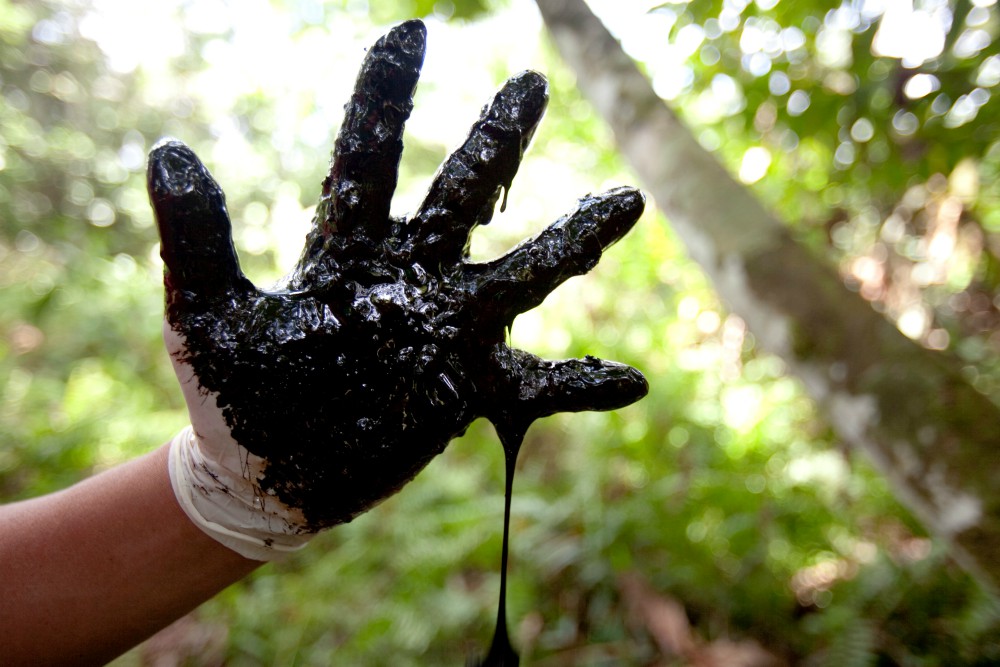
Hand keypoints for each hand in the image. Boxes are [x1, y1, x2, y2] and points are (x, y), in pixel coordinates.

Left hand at [148, 20, 646, 554]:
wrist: (266, 476)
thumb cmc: (235, 395)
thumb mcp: (209, 319)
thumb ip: (198, 241)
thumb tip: (168, 148)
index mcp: (348, 250)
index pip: (371, 159)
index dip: (387, 97)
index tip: (411, 33)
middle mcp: (411, 276)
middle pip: (464, 194)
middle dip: (497, 139)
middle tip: (531, 82)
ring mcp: (448, 331)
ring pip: (523, 274)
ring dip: (574, 239)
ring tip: (629, 199)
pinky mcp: (469, 390)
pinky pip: (541, 385)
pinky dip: (583, 385)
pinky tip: (633, 382)